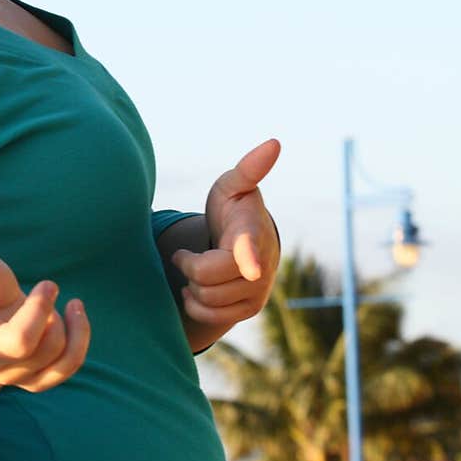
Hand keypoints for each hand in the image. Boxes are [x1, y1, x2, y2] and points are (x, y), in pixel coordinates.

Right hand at [0, 249, 90, 409]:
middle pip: (22, 343)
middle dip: (40, 308)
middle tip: (48, 283)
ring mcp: (12, 375)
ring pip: (51, 350)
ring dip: (62, 319)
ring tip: (56, 294)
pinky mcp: (35, 379)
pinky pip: (68, 365)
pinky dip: (80, 336)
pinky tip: (74, 312)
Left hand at [173, 138, 280, 329]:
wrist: (244, 244)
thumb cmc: (233, 209)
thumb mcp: (234, 186)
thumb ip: (249, 168)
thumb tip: (274, 143)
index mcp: (253, 234)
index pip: (250, 249)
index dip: (249, 257)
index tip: (251, 268)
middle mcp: (260, 267)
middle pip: (206, 278)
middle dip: (188, 266)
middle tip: (186, 256)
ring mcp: (258, 290)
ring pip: (207, 299)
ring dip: (192, 285)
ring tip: (195, 268)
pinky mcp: (250, 309)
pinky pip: (211, 317)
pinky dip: (197, 305)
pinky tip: (197, 290)